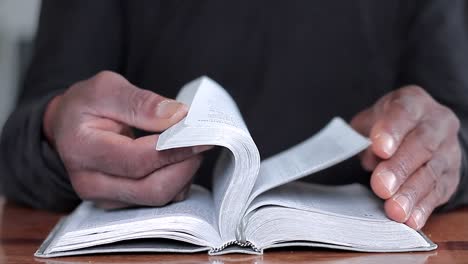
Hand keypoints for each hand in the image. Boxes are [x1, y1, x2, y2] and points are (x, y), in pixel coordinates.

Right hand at [43, 71, 210, 208]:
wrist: (67, 127)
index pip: (138, 160)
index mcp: (83, 149)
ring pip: (159, 199)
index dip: (175, 149)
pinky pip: (158, 200)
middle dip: (185, 166)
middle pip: (152, 190)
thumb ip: (140, 101)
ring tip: (190, 147)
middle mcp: (90, 182)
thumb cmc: (86, 105)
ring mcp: (104, 198)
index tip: (202, 136)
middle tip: (202, 142)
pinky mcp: (119, 203)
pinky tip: (178, 160)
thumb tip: (177, 116)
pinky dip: (176, 181)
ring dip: (184, 174)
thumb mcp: (106, 88)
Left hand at [351, 85, 460, 228]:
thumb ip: (366, 135)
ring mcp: (448, 150)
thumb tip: (368, 157)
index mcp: (414, 102)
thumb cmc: (387, 126)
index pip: (404, 113)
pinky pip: (439, 192)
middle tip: (381, 186)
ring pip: (432, 172)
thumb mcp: (370, 122)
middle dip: (400, 167)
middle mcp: (437, 123)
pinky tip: (411, 218)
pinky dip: (423, 207)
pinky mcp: (451, 176)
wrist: (417, 131)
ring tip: (394, 209)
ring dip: (411, 193)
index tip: (379, 148)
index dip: (392, 130)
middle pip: (422, 145)